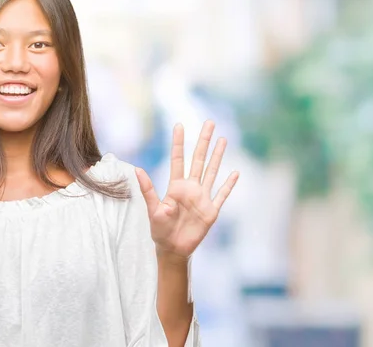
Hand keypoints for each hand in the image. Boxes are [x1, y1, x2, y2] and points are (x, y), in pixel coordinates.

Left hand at [136, 120, 238, 258]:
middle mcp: (191, 188)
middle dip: (204, 141)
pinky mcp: (211, 211)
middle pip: (199, 159)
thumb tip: (137, 169)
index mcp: (176, 186)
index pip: (178, 159)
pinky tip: (235, 173)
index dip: (179, 142)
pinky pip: (222, 195)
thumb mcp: (153, 209)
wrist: (173, 249)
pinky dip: (229, 185)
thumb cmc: (160, 230)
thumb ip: (148, 190)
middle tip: (209, 122)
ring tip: (223, 140)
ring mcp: (202, 198)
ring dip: (218, 156)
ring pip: (212, 172)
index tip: (179, 125)